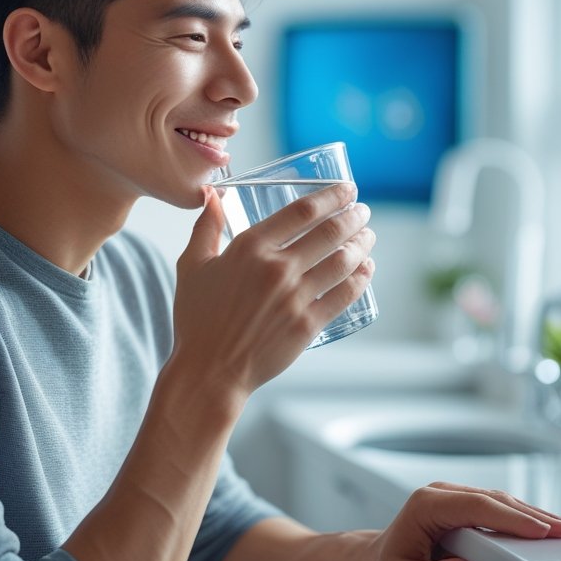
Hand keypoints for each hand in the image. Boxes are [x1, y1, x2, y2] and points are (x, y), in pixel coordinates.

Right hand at [170, 184, 375, 394]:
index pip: (302, 211)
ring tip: (368, 236)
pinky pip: (343, 295)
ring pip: (342, 261)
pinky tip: (367, 268)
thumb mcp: (191, 266)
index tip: (346, 189)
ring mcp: (294, 298)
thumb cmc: (197, 319)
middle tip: (363, 211)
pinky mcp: (307, 325)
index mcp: (249, 248)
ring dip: (362, 244)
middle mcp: (276, 269)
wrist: (209, 370)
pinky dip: (361, 278)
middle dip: (353, 216)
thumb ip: (206, 227)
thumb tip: (213, 196)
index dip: (331, 196)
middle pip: (329, 232)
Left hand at [352, 482, 560, 560]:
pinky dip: (517, 513)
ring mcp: (448, 495)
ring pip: (496, 498)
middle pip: (492, 499)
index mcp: (425, 505)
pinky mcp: (457, 504)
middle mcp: (438, 494)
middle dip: (530, 514)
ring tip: (560, 525)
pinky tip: (537, 522)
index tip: (540, 531)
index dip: (511, 518)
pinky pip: (491, 504)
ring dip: (529, 512)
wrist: (372, 560)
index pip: (476, 507)